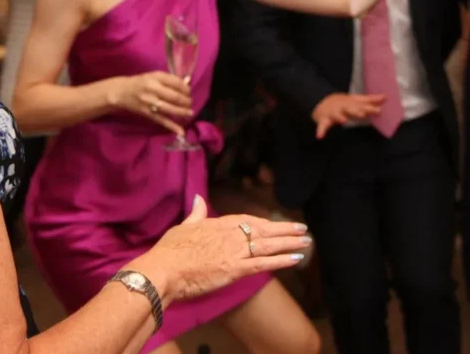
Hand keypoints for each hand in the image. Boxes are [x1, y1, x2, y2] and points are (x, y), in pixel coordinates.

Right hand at [108, 72, 193, 134]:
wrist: (121, 92)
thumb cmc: (140, 83)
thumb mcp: (153, 76)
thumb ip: (168, 80)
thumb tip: (186, 86)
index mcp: (156, 77)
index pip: (175, 82)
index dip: (186, 88)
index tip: (189, 91)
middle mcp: (153, 89)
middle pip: (174, 96)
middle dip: (185, 101)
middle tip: (190, 103)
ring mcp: (150, 102)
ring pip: (169, 108)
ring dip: (182, 112)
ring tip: (190, 113)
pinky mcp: (147, 113)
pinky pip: (162, 120)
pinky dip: (172, 126)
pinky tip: (180, 131)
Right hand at [133, 195, 309, 302]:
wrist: (163, 270)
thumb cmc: (169, 251)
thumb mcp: (183, 227)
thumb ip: (196, 213)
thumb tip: (199, 199)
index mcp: (218, 223)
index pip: (246, 220)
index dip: (264, 222)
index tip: (276, 223)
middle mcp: (230, 234)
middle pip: (263, 229)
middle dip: (284, 229)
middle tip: (302, 229)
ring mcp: (234, 251)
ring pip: (268, 244)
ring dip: (289, 242)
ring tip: (306, 241)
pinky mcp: (235, 269)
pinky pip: (263, 264)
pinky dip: (281, 260)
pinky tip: (296, 259)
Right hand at [312, 93, 384, 138]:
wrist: (321, 101)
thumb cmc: (344, 103)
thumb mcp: (356, 100)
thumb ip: (370, 100)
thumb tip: (385, 97)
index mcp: (351, 103)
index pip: (362, 106)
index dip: (370, 108)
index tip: (379, 111)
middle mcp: (343, 107)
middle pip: (350, 109)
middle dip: (355, 111)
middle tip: (362, 114)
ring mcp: (333, 113)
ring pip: (336, 115)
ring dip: (339, 117)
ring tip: (343, 120)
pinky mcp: (324, 120)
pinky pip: (322, 126)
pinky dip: (320, 131)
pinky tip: (319, 137)